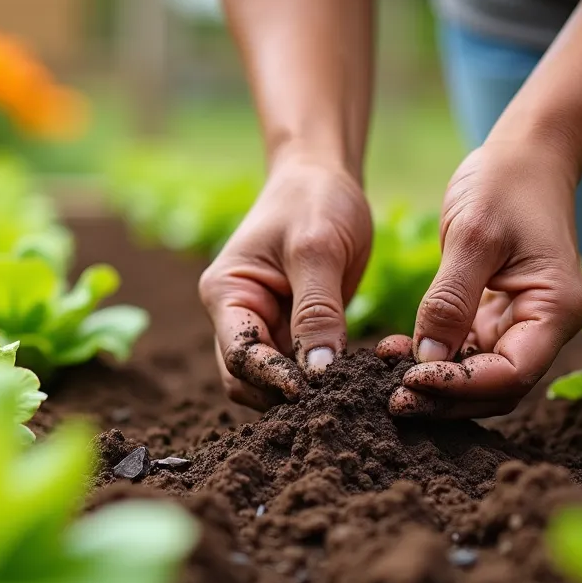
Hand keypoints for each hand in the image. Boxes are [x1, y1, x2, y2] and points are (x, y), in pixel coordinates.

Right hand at [199, 157, 371, 409]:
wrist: (324, 176)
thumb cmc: (314, 201)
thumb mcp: (317, 249)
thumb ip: (317, 310)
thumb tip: (318, 373)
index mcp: (226, 294)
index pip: (239, 354)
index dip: (270, 378)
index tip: (310, 391)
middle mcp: (238, 316)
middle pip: (247, 379)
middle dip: (282, 395)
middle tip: (333, 406)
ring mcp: (265, 325)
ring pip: (272, 381)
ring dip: (303, 393)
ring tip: (347, 398)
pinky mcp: (294, 329)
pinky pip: (302, 367)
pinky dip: (322, 380)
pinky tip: (354, 383)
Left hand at [379, 142, 581, 418]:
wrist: (524, 154)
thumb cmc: (506, 183)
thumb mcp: (473, 236)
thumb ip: (450, 299)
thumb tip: (426, 360)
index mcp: (556, 311)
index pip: (512, 374)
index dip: (460, 386)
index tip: (410, 379)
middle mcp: (545, 327)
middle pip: (497, 388)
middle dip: (445, 399)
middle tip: (391, 399)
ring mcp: (521, 324)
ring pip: (480, 378)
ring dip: (436, 385)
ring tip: (385, 381)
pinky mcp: (496, 315)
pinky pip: (467, 353)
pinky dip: (435, 360)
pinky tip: (396, 354)